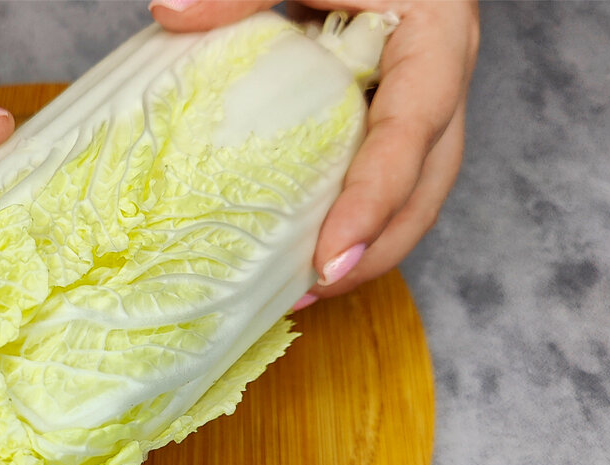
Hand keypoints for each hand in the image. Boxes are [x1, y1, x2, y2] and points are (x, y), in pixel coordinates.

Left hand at [150, 0, 478, 306]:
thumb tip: (170, 11)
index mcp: (437, 37)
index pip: (414, 129)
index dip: (377, 198)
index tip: (333, 257)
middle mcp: (440, 78)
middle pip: (427, 181)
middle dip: (378, 248)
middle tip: (313, 291)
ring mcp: (417, 102)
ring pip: (413, 190)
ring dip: (368, 248)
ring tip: (304, 291)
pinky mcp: (389, 114)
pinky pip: (382, 176)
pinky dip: (350, 218)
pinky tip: (304, 249)